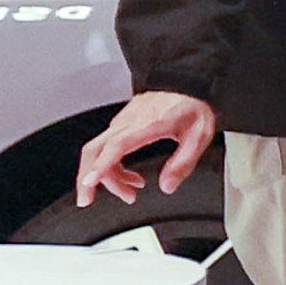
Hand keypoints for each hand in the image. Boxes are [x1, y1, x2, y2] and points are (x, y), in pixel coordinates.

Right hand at [76, 90, 217, 204]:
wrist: (188, 84)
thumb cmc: (193, 106)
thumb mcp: (199, 137)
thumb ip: (183, 163)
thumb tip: (167, 186)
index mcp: (148, 125)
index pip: (116, 146)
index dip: (101, 165)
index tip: (90, 182)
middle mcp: (129, 122)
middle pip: (94, 149)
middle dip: (87, 177)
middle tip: (87, 200)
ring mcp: (123, 121)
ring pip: (99, 150)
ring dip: (107, 176)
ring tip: (129, 193)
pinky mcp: (123, 123)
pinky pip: (108, 146)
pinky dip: (112, 165)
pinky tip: (130, 176)